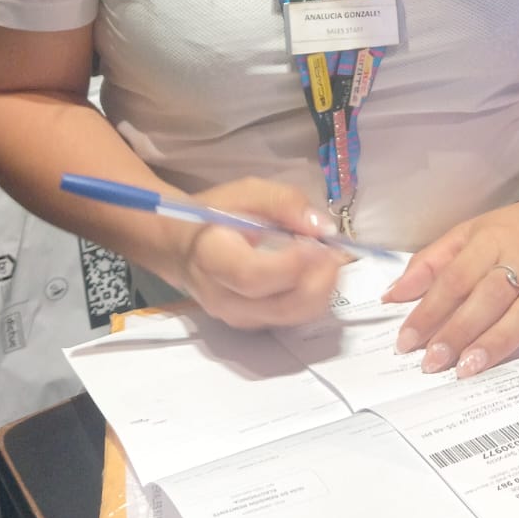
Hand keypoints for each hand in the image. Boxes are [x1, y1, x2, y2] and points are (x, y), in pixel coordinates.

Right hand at [162, 177, 341, 329]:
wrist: (183, 247)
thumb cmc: (215, 215)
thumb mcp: (247, 192)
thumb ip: (283, 203)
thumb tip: (322, 228)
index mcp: (212, 258)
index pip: (252, 276)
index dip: (291, 264)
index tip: (318, 242)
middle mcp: (223, 298)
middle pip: (281, 305)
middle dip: (319, 280)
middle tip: (335, 250)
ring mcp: (239, 317)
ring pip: (293, 316)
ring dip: (322, 289)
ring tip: (330, 257)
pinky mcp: (254, 324)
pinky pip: (292, 317)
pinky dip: (314, 296)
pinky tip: (317, 271)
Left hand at [382, 186, 518, 376]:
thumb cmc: (516, 229)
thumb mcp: (471, 232)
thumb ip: (431, 262)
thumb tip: (393, 294)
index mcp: (490, 241)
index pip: (455, 278)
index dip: (429, 310)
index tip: (407, 341)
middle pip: (488, 297)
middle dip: (459, 331)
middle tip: (434, 362)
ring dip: (498, 341)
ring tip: (470, 368)